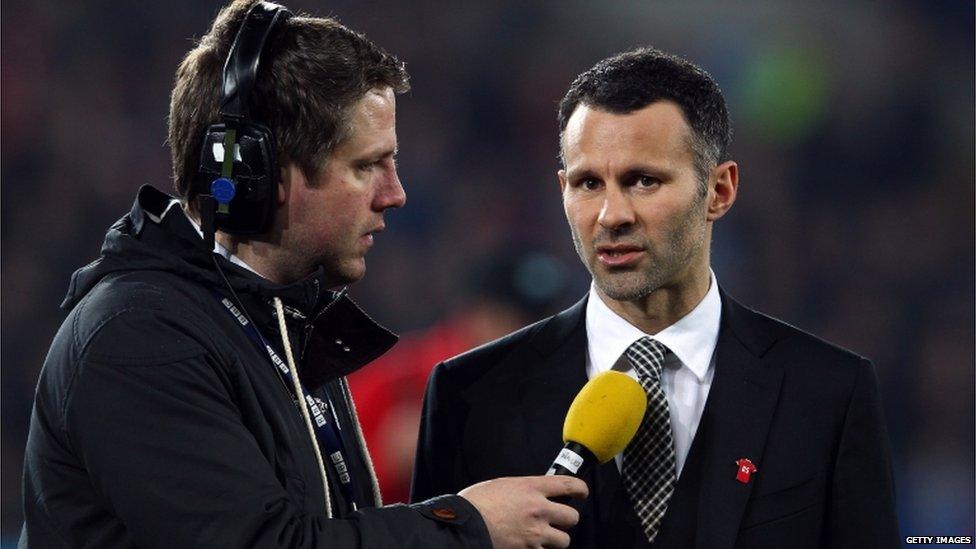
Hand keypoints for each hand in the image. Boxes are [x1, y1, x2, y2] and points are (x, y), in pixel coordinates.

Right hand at [458, 475, 588, 548]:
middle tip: (558, 520)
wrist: (465, 525)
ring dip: (556, 539)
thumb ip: (523, 490)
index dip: (580, 489)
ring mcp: (536, 533)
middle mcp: (538, 509)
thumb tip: (533, 494)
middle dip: (567, 519)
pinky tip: (531, 546)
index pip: (568, 485)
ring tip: (545, 537)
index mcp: (531, 488)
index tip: (582, 492)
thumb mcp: (503, 486)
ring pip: (564, 540)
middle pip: (572, 517)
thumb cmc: (477, 503)